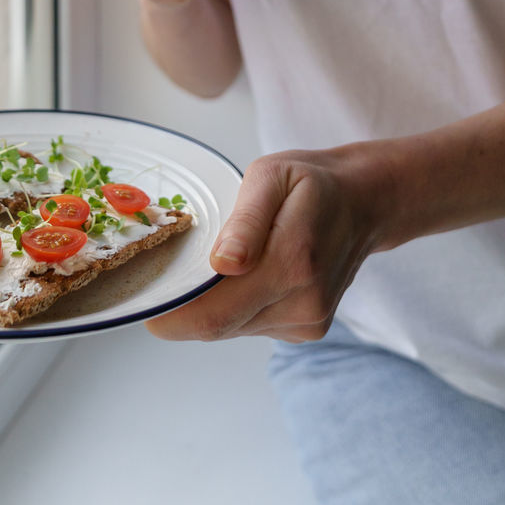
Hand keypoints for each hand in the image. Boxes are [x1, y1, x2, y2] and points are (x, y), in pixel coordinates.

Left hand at [146, 144, 388, 342]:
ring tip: (216, 264)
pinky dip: (236, 307)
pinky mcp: (309, 329)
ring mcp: (309, 321)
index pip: (215, 313)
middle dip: (183, 309)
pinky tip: (246, 275)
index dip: (171, 316)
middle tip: (162, 276)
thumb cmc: (310, 182)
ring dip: (212, 305)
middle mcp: (304, 301)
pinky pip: (253, 326)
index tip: (142, 301)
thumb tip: (223, 264)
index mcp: (294, 261)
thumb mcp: (272, 175)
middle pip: (219, 326)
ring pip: (233, 329)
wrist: (363, 202)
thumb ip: (246, 220)